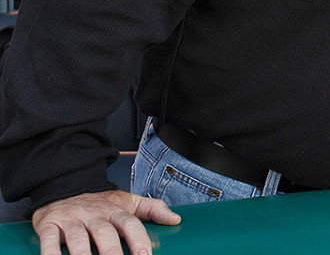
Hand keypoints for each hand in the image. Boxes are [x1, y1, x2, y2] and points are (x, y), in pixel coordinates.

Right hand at [32, 190, 180, 254]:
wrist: (64, 185)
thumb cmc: (100, 202)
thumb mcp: (128, 202)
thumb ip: (152, 209)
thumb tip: (176, 219)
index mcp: (115, 210)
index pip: (130, 224)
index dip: (139, 240)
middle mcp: (94, 214)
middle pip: (105, 234)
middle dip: (112, 253)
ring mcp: (71, 219)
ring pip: (77, 240)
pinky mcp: (49, 224)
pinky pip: (49, 240)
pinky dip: (50, 253)